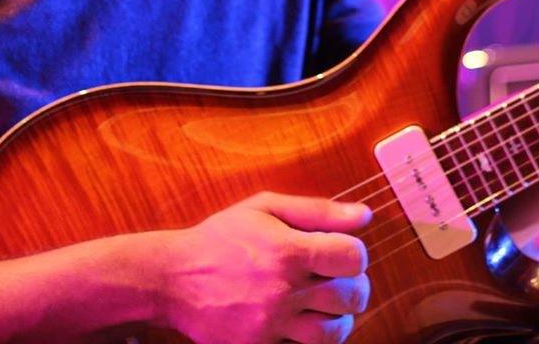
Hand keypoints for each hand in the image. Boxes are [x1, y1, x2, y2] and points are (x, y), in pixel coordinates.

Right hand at [158, 191, 371, 343]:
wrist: (173, 279)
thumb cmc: (222, 238)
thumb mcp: (265, 208)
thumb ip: (317, 211)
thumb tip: (364, 215)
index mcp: (288, 251)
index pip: (353, 258)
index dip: (355, 253)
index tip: (341, 252)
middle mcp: (283, 291)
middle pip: (351, 296)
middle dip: (354, 285)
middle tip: (338, 279)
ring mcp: (271, 324)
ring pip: (333, 333)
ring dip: (339, 318)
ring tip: (327, 305)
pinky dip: (310, 337)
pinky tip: (302, 320)